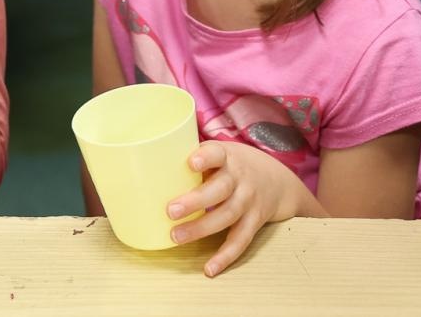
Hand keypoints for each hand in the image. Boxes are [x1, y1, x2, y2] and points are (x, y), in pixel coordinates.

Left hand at [167, 141, 307, 276]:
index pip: (217, 154)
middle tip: (170, 211)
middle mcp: (240, 179)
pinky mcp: (254, 222)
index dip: (206, 158)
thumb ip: (191, 158)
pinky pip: (240, 241)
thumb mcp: (217, 152)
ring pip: (227, 216)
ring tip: (176, 237)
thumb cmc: (231, 165)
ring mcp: (249, 202)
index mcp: (227, 157)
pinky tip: (209, 268)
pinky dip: (225, 256)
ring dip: (202, 229)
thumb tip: (144, 165)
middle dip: (196, 201)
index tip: (190, 163)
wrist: (277, 180)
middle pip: (220, 190)